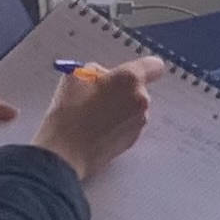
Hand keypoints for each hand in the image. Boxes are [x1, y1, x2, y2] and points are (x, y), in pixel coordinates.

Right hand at [32, 55, 164, 179]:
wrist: (66, 153)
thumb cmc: (69, 111)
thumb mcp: (75, 77)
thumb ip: (97, 72)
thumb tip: (104, 77)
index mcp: (129, 80)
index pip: (154, 66)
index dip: (144, 67)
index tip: (130, 72)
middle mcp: (141, 100)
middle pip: (138, 88)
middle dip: (122, 90)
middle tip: (98, 96)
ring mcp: (139, 122)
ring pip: (133, 107)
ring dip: (120, 107)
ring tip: (94, 115)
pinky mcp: (134, 140)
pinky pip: (128, 124)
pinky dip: (118, 124)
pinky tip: (98, 129)